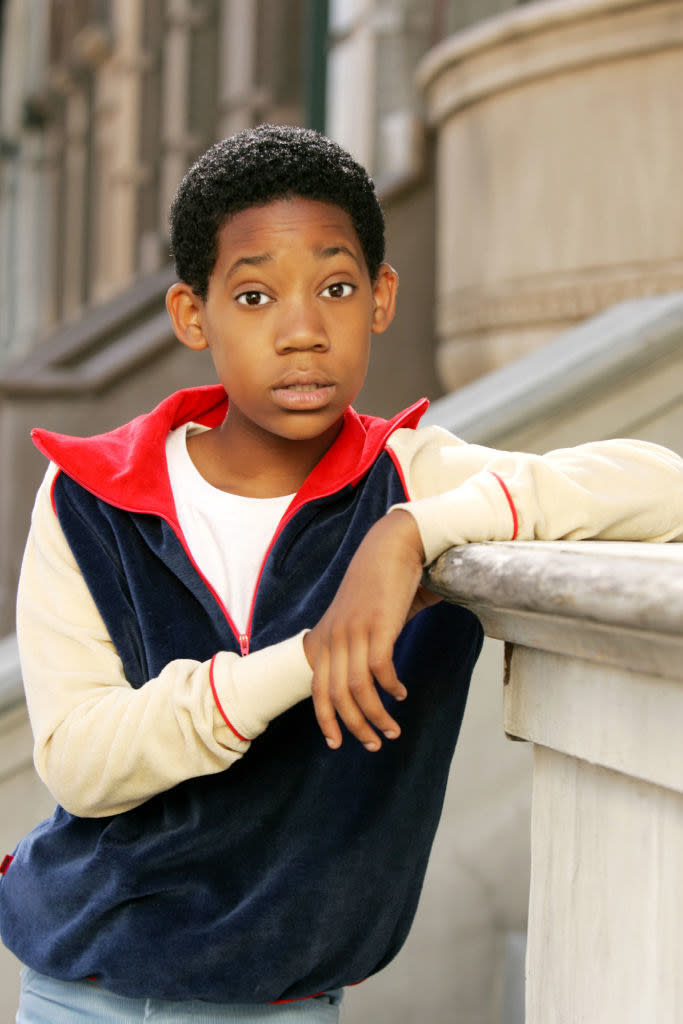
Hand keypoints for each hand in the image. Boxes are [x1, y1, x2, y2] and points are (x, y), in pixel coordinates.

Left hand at [303, 510, 441, 751]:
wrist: (391, 547)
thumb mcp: (356, 616)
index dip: (325, 719)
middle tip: (373, 744)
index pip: (317, 688)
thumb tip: (368, 675)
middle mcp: (334, 637)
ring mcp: (354, 631)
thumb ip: (357, 644)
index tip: (337, 743)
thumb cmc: (377, 582)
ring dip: (376, 716)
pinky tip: (400, 694)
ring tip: (392, 730)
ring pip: (358, 689)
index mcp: (326, 637)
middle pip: (336, 696)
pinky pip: (380, 669)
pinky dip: (390, 688)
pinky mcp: (378, 625)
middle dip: (354, 727)